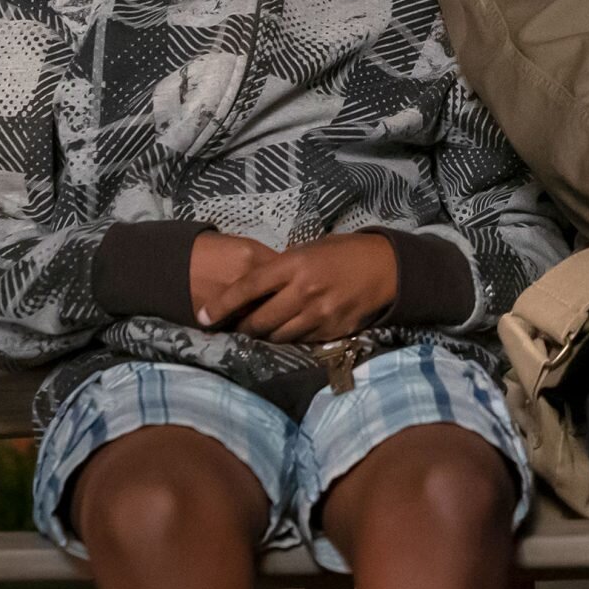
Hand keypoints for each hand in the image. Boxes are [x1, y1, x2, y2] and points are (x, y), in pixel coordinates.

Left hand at [196, 232, 397, 343]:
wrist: (386, 268)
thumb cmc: (345, 251)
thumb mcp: (311, 247)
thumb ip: (284, 265)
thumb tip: (257, 282)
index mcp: (294, 264)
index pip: (247, 288)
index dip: (221, 305)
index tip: (202, 317)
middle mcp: (303, 292)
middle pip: (258, 321)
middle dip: (242, 327)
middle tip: (236, 326)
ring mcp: (318, 314)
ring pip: (277, 336)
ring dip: (265, 335)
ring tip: (262, 330)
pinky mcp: (331, 331)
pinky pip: (300, 341)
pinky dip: (290, 337)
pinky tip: (290, 329)